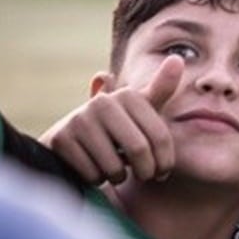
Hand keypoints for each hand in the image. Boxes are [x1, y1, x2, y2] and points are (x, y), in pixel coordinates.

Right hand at [44, 55, 179, 184]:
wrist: (71, 139)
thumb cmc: (118, 126)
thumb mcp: (141, 109)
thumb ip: (161, 89)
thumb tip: (177, 59)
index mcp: (129, 95)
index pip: (160, 136)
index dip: (165, 160)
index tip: (163, 171)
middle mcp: (103, 102)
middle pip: (139, 149)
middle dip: (145, 171)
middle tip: (144, 176)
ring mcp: (79, 119)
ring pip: (114, 166)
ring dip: (118, 177)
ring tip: (116, 169)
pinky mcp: (61, 139)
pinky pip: (92, 173)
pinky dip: (97, 179)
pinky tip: (94, 168)